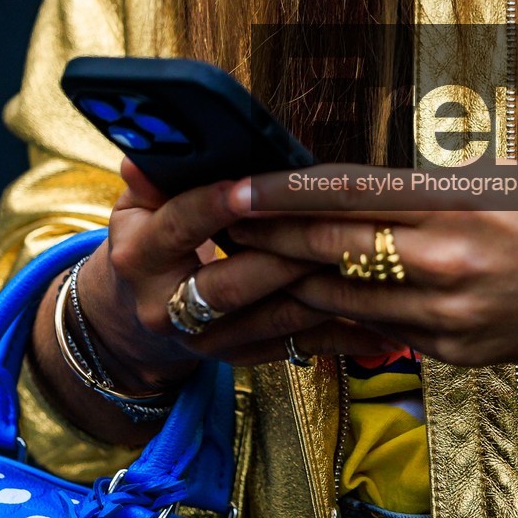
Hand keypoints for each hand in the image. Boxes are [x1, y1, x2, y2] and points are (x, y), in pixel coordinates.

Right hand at [61, 164, 388, 397]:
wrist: (135, 318)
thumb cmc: (149, 241)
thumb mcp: (138, 207)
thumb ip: (152, 180)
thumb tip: (143, 157)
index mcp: (139, 258)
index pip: (179, 227)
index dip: (212, 206)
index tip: (246, 185)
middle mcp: (167, 307)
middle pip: (232, 283)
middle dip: (286, 254)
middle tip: (334, 224)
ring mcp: (206, 341)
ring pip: (273, 318)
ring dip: (324, 290)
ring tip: (369, 261)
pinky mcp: (240, 360)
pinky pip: (298, 346)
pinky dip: (342, 333)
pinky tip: (382, 314)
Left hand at [226, 173, 517, 367]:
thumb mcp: (494, 175)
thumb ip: (419, 186)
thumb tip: (344, 187)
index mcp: (453, 205)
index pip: (345, 197)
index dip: (280, 197)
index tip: (232, 190)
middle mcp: (445, 263)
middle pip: (329, 253)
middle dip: (264, 242)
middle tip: (215, 230)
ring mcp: (448, 318)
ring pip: (341, 303)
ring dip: (283, 289)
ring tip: (237, 276)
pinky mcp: (453, 353)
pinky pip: (376, 335)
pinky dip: (331, 321)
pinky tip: (294, 315)